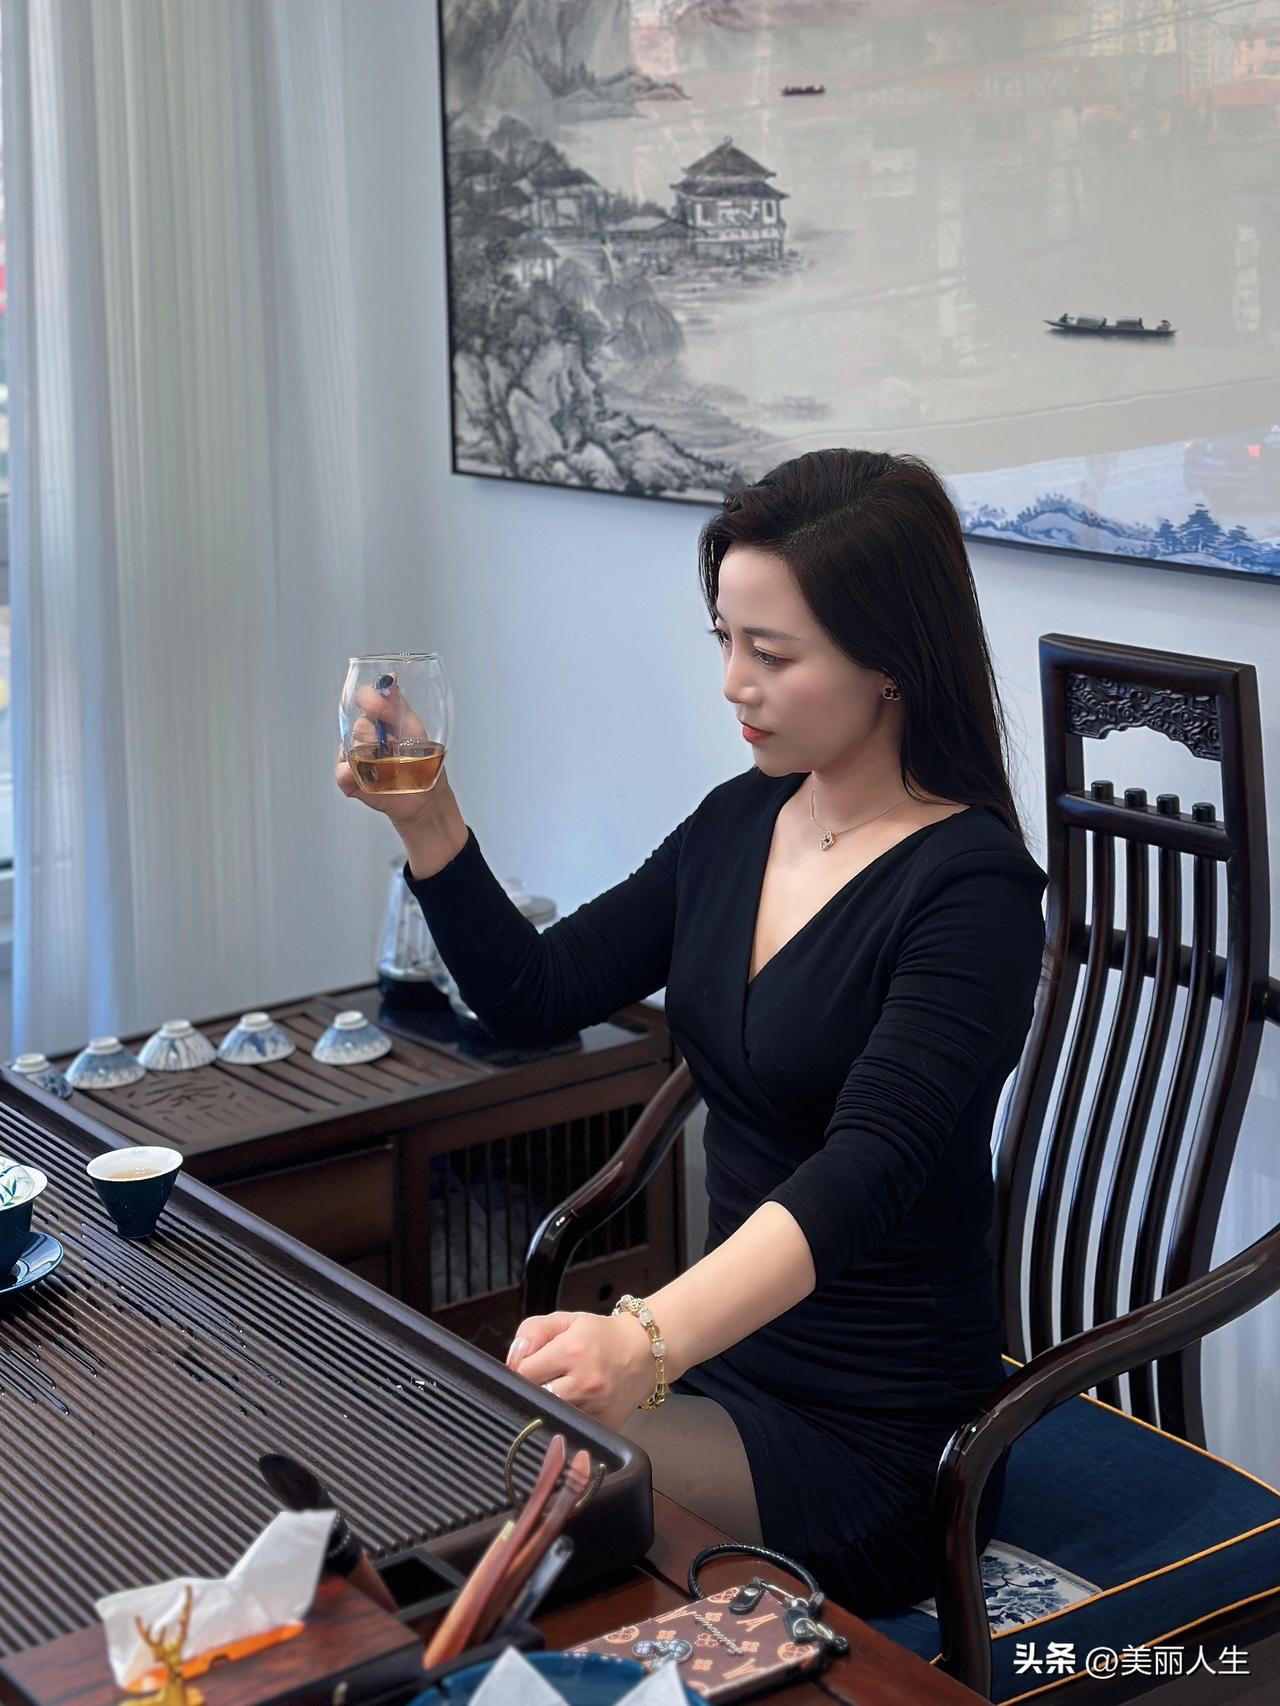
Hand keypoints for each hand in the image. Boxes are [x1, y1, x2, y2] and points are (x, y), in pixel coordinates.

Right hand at [334, 677, 449, 832]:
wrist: (426, 797)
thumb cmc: (422, 763)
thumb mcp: (415, 728)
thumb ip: (399, 704)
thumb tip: (390, 678)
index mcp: (379, 720)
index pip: (363, 699)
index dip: (370, 701)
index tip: (382, 710)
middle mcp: (364, 735)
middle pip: (358, 725)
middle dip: (379, 737)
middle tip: (397, 748)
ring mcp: (355, 756)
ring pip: (351, 748)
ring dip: (373, 757)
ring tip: (391, 766)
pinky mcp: (349, 779)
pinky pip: (342, 772)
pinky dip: (354, 775)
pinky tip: (372, 778)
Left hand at [506, 1310, 656, 1432]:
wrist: (645, 1352)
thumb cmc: (603, 1336)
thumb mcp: (566, 1320)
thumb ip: (533, 1331)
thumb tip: (514, 1357)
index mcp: (572, 1351)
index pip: (523, 1372)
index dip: (519, 1369)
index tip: (527, 1366)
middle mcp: (584, 1382)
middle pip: (535, 1397)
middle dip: (533, 1389)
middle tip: (544, 1379)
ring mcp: (595, 1408)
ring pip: (551, 1416)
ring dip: (549, 1406)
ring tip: (560, 1391)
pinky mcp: (604, 1425)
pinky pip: (572, 1429)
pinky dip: (567, 1420)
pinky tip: (575, 1405)